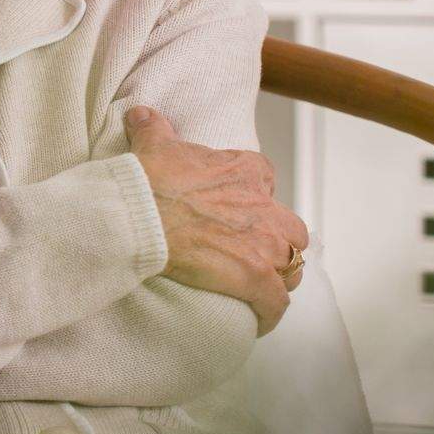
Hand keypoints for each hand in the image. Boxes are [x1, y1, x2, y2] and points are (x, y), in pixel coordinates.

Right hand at [127, 106, 309, 335]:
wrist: (140, 214)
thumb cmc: (149, 179)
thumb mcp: (153, 143)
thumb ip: (156, 127)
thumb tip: (143, 114)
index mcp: (246, 171)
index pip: (267, 182)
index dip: (255, 199)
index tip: (237, 209)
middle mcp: (263, 207)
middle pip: (291, 229)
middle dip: (279, 241)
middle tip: (253, 252)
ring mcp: (263, 244)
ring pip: (293, 265)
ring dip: (280, 276)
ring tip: (260, 286)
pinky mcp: (254, 277)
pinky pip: (277, 302)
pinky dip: (270, 312)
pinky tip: (258, 319)